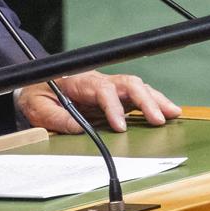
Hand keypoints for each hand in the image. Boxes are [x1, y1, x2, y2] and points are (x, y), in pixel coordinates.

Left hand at [17, 70, 180, 133]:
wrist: (36, 84)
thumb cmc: (38, 94)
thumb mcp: (39, 108)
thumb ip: (57, 118)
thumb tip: (78, 129)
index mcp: (79, 82)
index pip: (102, 90)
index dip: (113, 107)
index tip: (120, 127)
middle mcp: (98, 81)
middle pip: (127, 83)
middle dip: (146, 100)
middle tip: (158, 119)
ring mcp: (108, 87)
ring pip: (137, 87)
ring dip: (156, 99)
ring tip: (173, 113)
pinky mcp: (114, 95)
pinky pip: (137, 96)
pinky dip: (154, 102)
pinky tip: (167, 112)